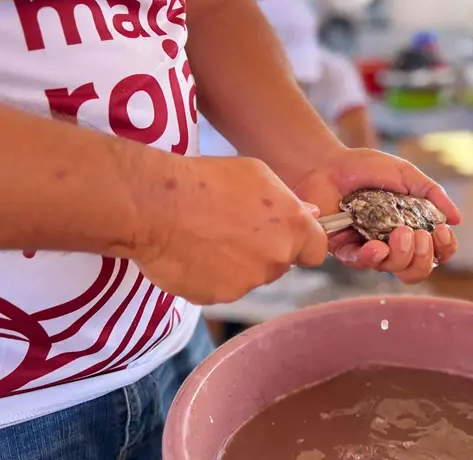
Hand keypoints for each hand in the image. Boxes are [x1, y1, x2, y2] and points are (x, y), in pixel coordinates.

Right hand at [126, 153, 328, 304]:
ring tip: (207, 238)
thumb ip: (288, 200)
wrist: (156, 205)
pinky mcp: (219, 298)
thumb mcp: (256, 174)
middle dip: (265, 251)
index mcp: (293, 226)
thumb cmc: (206, 181)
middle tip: (234, 229)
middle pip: (281, 263)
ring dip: (237, 264)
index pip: (316, 251)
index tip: (284, 236)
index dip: (301, 244)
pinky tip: (193, 252)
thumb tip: (309, 213)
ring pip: (250, 277)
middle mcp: (277, 258)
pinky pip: (222, 289)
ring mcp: (248, 281)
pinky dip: (211, 276)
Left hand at [290, 148, 461, 282]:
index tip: (442, 231)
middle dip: (424, 258)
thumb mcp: (406, 174)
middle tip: (419, 235)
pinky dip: (371, 258)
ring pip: (393, 270)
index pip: (436, 252)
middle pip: (417, 271)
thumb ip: (432, 194)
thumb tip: (457, 219)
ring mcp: (369, 248)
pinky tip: (375, 246)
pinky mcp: (344, 249)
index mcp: (411, 227)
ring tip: (400, 232)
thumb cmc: (367, 167)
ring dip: (403, 255)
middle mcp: (392, 243)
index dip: (444, 249)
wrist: (328, 162)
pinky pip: (360, 264)